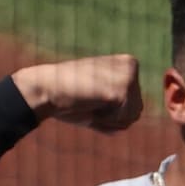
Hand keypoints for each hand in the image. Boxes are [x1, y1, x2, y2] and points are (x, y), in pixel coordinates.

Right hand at [11, 54, 142, 132]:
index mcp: (128, 65)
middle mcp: (131, 66)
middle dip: (113, 117)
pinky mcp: (122, 89)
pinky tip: (91, 105)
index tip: (94, 98)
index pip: (135, 106)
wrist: (46, 89)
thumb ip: (121, 105)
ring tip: (91, 102)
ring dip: (109, 119)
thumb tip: (138, 114)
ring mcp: (128, 76)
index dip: (113, 113)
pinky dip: (106, 120)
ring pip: (132, 117)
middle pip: (136, 112)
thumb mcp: (100, 98)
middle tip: (90, 101)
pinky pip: (123, 120)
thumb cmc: (71, 97)